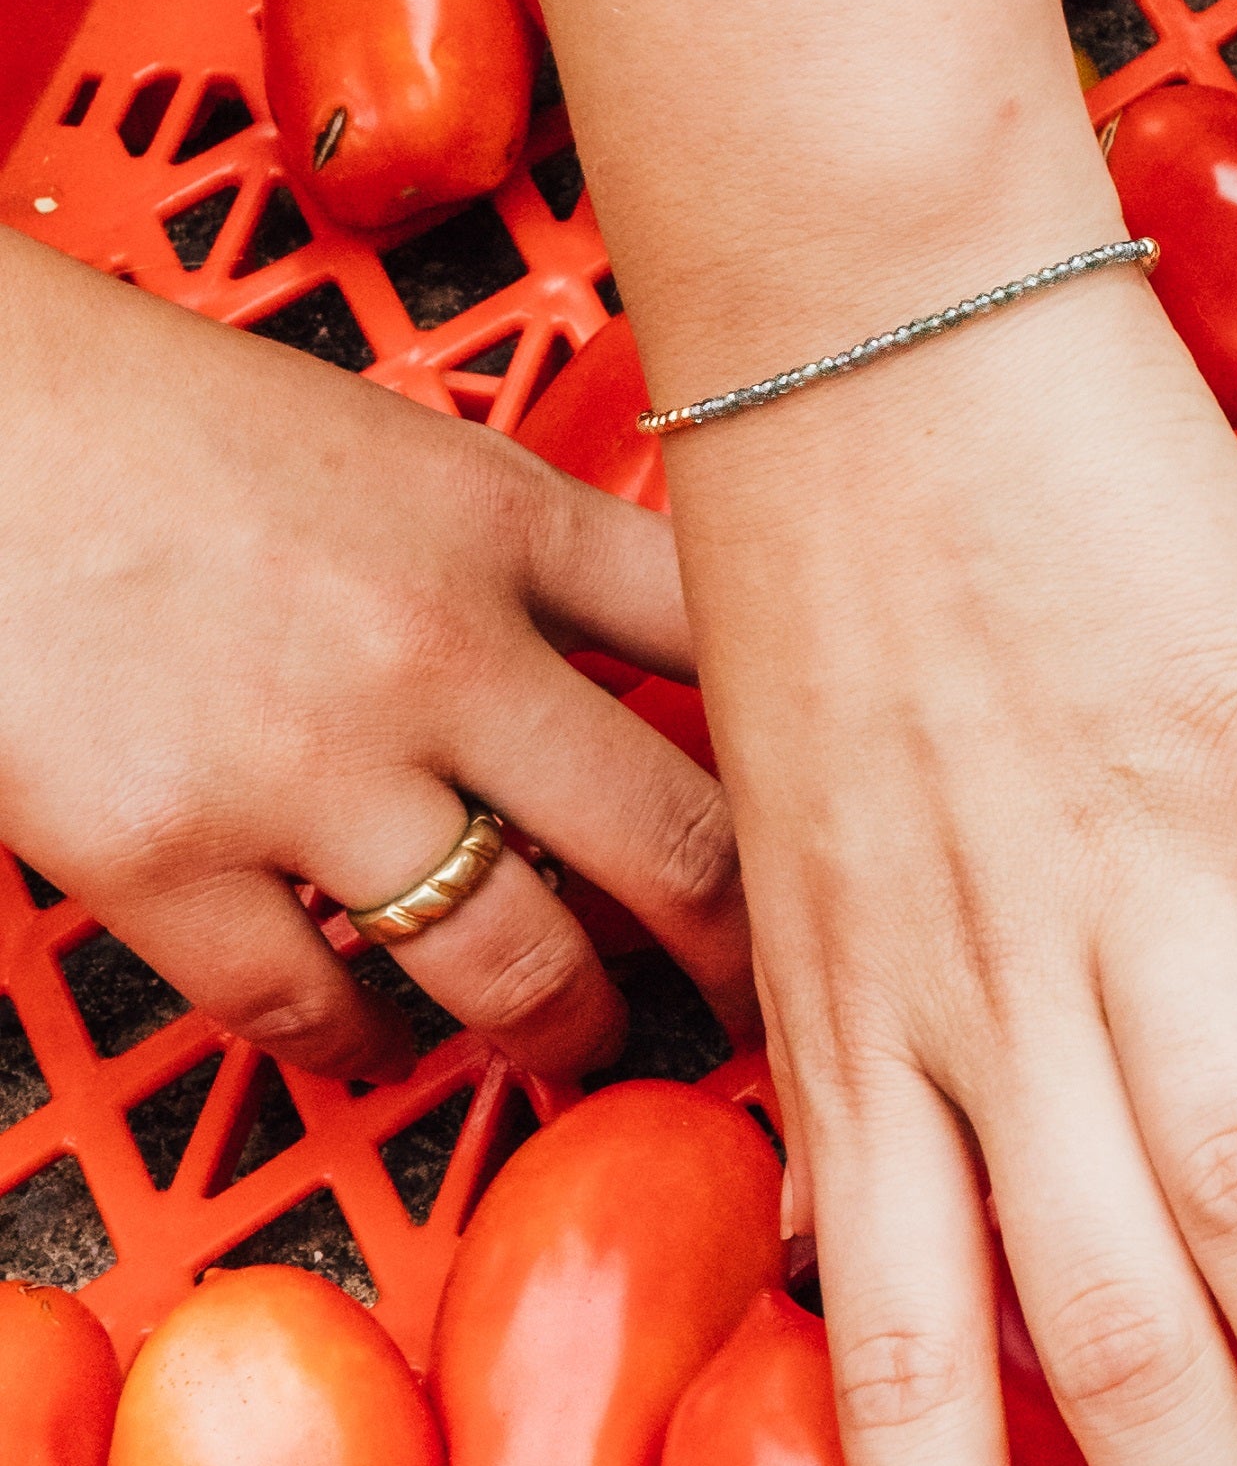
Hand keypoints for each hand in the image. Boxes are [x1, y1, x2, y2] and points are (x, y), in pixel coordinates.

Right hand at [0, 238, 752, 1087]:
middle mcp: (437, 646)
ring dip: (569, 1029)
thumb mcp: (395, 448)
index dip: (818, 763)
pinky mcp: (162, 851)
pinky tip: (377, 1039)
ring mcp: (306, 762)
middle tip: (766, 1009)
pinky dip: (360, 1046)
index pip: (729, 651)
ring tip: (581, 1043)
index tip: (852, 837)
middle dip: (740, 959)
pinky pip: (311, 1008)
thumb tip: (659, 660)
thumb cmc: (155, 418)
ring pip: (518, 965)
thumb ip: (526, 552)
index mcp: (505, 520)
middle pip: (675, 843)